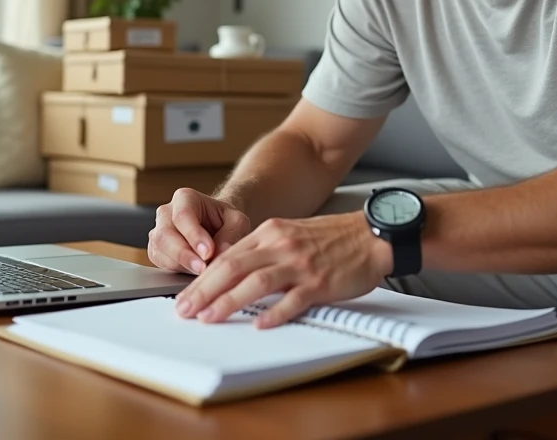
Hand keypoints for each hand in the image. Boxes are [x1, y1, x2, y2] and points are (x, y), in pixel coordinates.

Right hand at [148, 188, 250, 273]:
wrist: (217, 226)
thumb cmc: (225, 221)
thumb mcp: (238, 222)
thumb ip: (231, 234)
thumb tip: (220, 251)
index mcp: (185, 198)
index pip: (183, 216)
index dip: (194, 236)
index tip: (208, 252)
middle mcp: (166, 213)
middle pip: (165, 235)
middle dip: (184, 255)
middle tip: (203, 269)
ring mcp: (158, 232)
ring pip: (160, 250)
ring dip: (181, 265)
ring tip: (203, 271)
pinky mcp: (157, 251)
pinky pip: (160, 263)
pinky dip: (176, 270)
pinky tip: (193, 272)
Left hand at [174, 212, 392, 328]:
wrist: (371, 235)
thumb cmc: (332, 238)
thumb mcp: (290, 233)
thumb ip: (263, 250)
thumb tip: (231, 272)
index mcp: (270, 232)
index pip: (226, 256)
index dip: (202, 278)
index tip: (186, 296)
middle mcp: (280, 245)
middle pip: (233, 268)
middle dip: (204, 291)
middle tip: (185, 310)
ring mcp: (300, 264)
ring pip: (255, 282)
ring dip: (228, 301)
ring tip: (209, 318)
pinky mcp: (320, 282)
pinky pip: (293, 299)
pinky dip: (275, 313)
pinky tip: (259, 324)